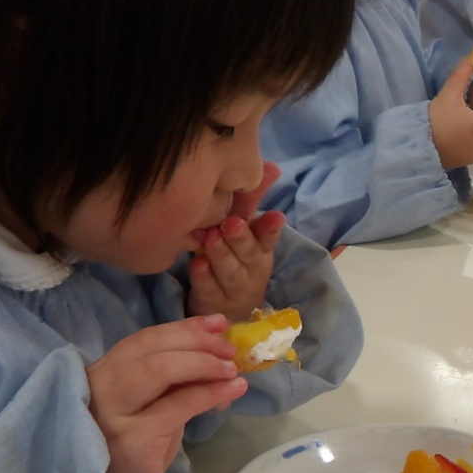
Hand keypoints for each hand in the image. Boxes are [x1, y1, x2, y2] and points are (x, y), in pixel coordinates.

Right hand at [87, 317, 245, 472]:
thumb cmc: (132, 458)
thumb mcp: (152, 412)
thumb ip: (173, 387)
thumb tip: (219, 362)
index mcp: (98, 377)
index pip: (141, 341)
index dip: (182, 329)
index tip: (216, 323)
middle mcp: (96, 390)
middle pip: (148, 349)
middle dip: (194, 341)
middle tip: (229, 348)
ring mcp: (110, 415)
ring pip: (157, 370)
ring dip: (201, 363)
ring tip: (232, 369)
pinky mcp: (130, 440)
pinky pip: (176, 407)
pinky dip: (208, 394)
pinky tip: (231, 391)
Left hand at [187, 161, 283, 320]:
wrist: (227, 307)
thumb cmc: (235, 258)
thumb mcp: (246, 230)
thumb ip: (253, 198)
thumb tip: (271, 165)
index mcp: (260, 249)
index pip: (268, 236)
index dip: (271, 227)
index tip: (276, 216)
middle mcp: (251, 268)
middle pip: (248, 253)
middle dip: (241, 238)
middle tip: (231, 223)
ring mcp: (232, 287)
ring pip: (229, 271)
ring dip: (221, 254)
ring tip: (211, 238)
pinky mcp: (212, 300)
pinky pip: (208, 288)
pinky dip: (203, 276)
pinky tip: (197, 263)